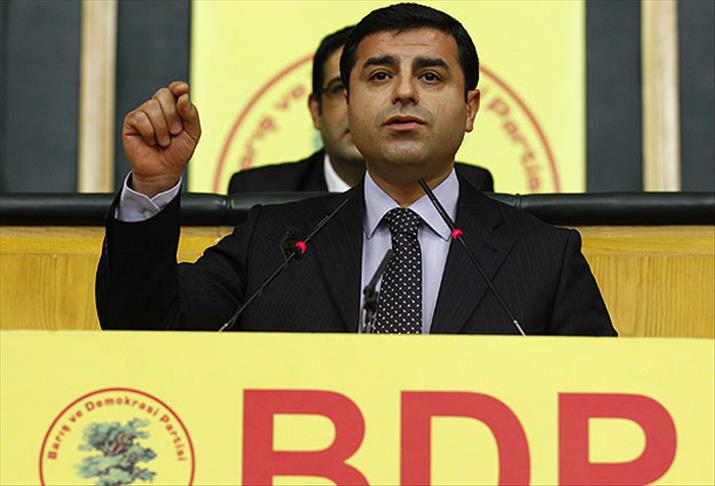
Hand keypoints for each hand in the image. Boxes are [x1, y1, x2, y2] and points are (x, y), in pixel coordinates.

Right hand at [122, 81, 200, 196]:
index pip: (174, 89)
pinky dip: (149, 133)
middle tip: (175, 132)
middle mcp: (157, 107)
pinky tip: (151, 142)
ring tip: (163, 141)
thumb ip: (191, 114)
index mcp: (173, 107)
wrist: (163, 171)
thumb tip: (183, 96)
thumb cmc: (178, 152)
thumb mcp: (192, 134)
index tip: (182, 90)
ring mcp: (143, 113)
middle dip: (173, 115)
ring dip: (162, 128)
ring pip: (151, 106)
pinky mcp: (131, 122)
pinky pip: (141, 118)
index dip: (177, 87)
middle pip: (163, 94)